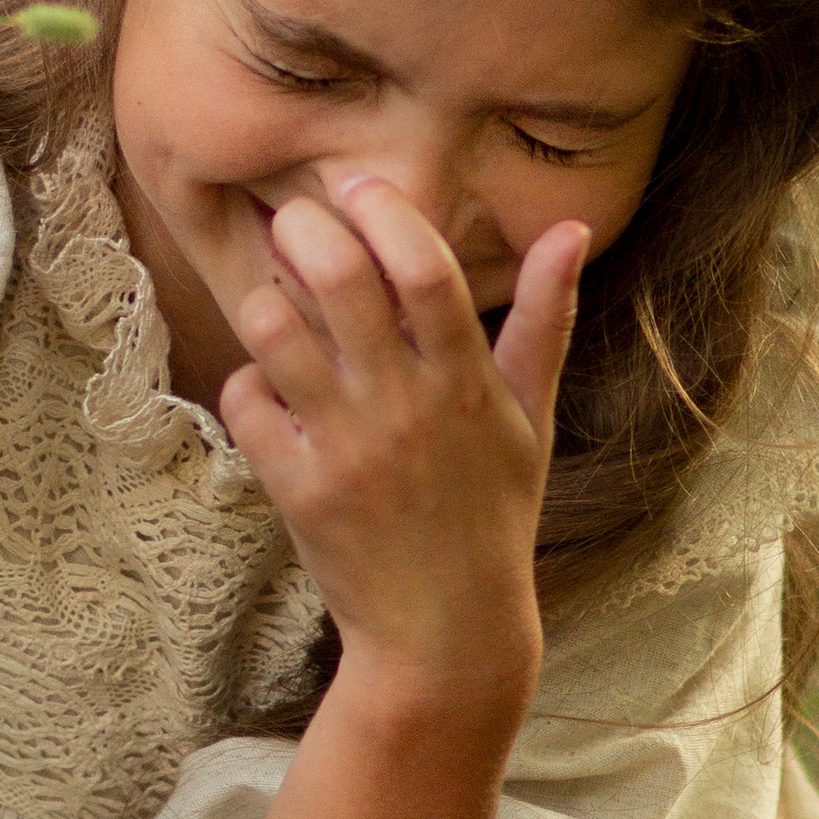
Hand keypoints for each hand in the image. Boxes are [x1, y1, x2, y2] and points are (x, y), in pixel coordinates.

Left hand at [218, 173, 585, 728]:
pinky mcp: (298, 492)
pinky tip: (270, 388)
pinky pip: (247, 401)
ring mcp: (347, 451)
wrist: (446, 633)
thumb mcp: (531, 420)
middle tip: (294, 221)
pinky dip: (249, 382)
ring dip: (266, 299)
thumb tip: (572, 228)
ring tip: (277, 300)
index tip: (359, 185)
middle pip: (339, 280)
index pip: (426, 270)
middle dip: (305, 229)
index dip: (387, 212)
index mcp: (467, 384)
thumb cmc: (492, 517)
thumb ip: (546, 320)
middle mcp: (406, 410)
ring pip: (276, 332)